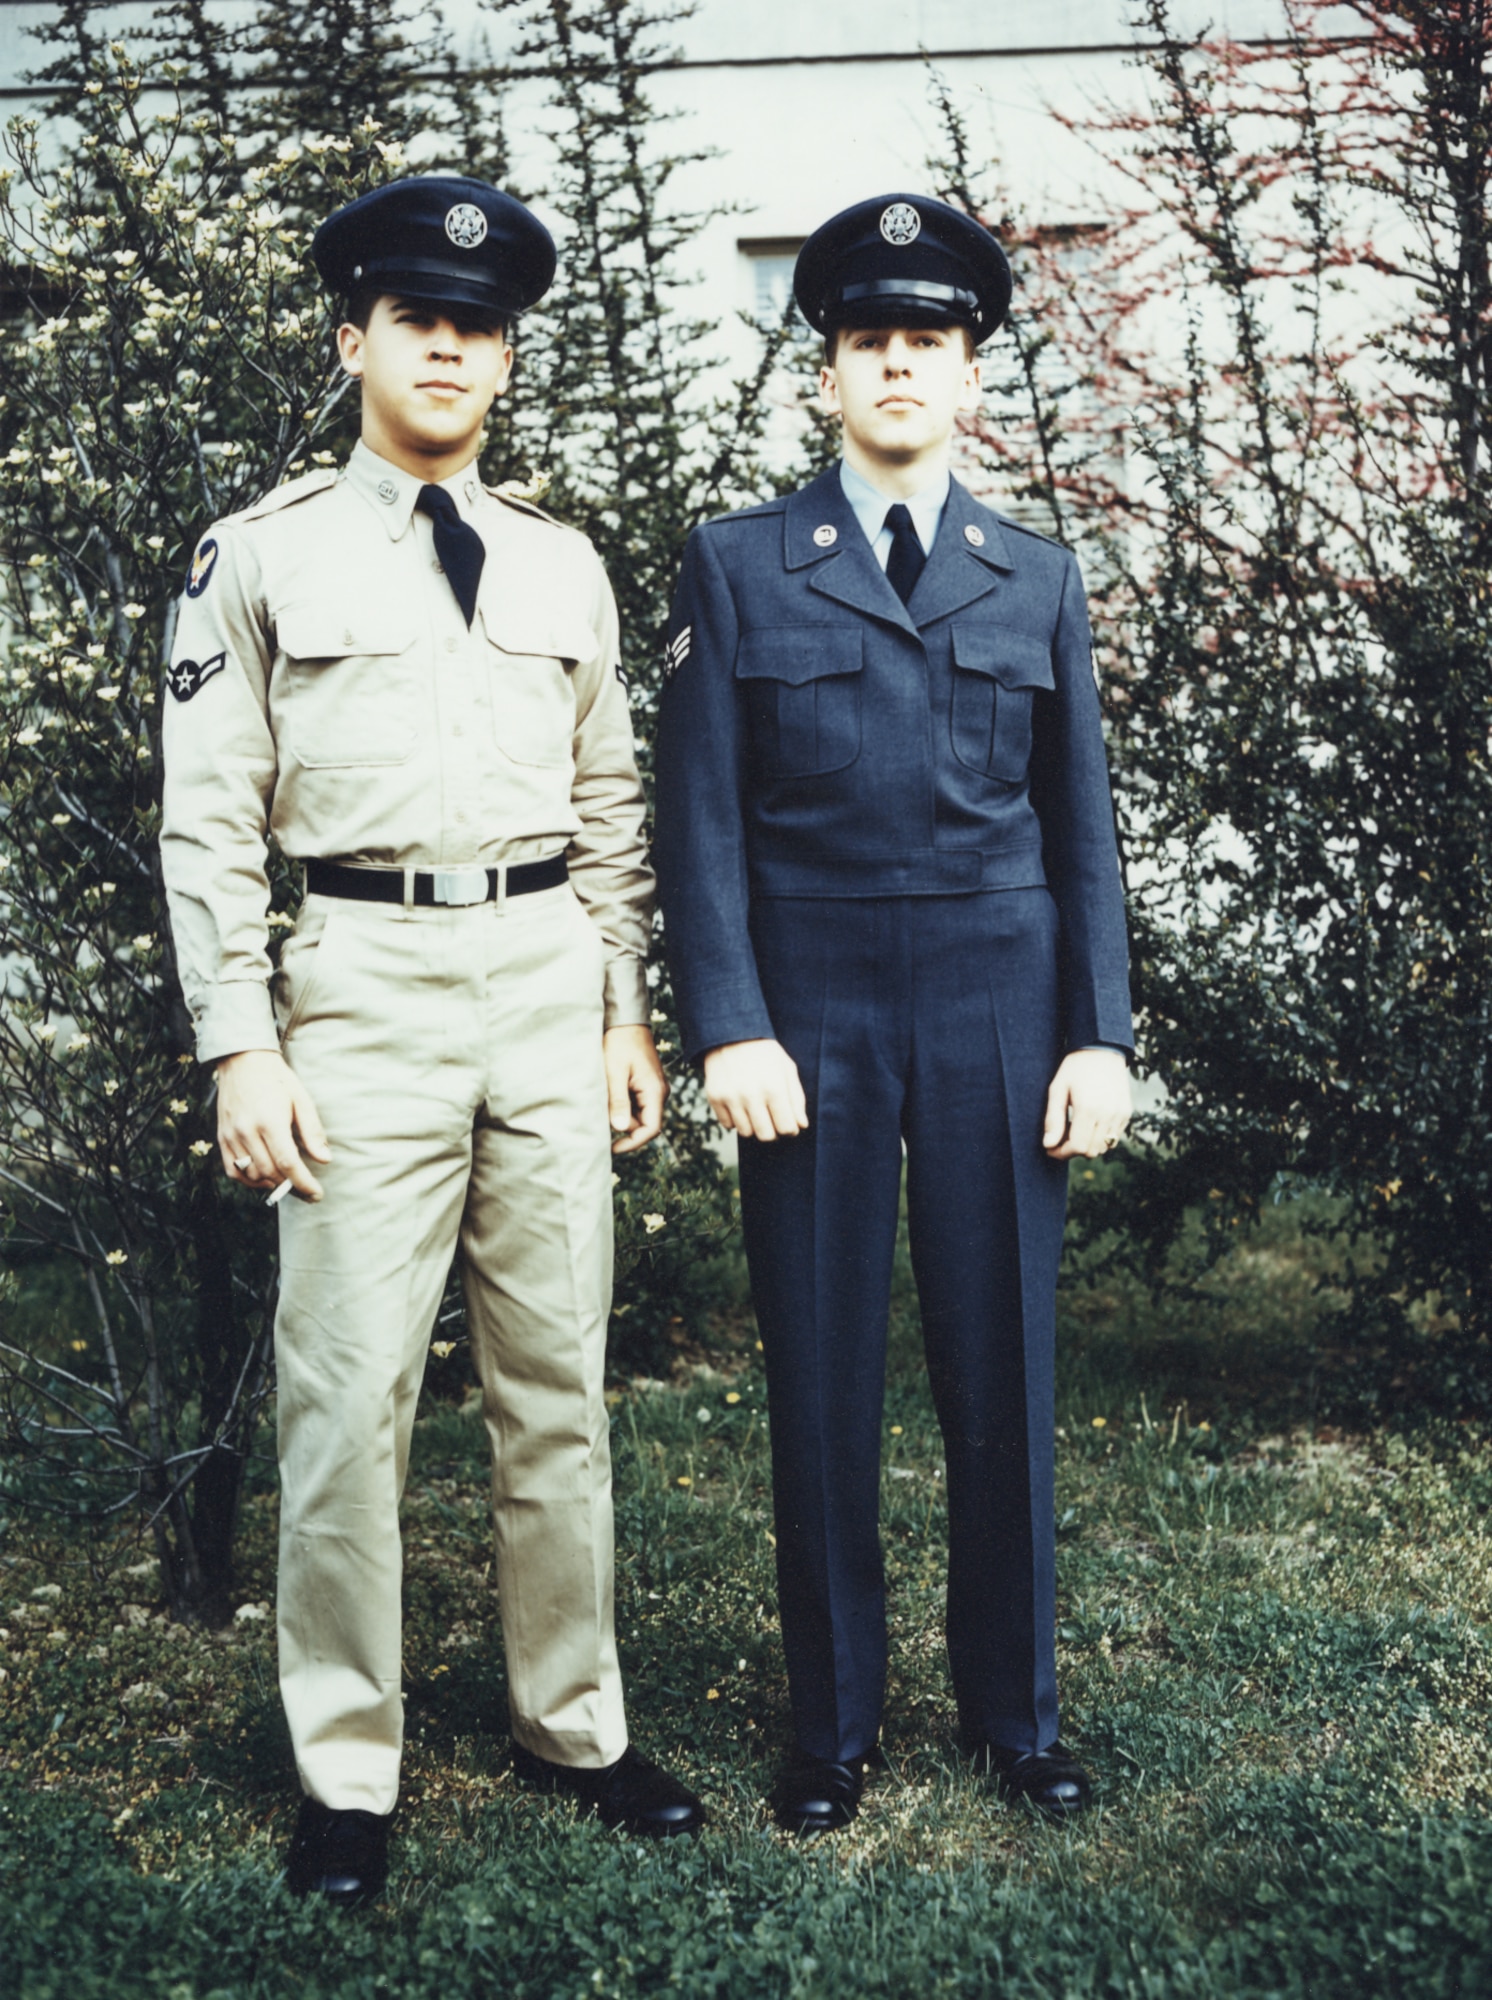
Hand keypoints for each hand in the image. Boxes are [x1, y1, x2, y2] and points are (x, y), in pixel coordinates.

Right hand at [216, 1048, 331, 1200]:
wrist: (242, 1061)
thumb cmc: (277, 1079)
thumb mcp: (302, 1099)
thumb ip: (312, 1131)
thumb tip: (325, 1159)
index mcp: (270, 1120)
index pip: (287, 1162)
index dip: (303, 1183)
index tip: (316, 1194)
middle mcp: (246, 1130)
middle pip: (270, 1172)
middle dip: (291, 1187)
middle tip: (308, 1191)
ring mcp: (230, 1135)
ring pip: (252, 1175)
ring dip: (272, 1184)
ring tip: (289, 1182)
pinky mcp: (222, 1138)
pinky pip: (233, 1171)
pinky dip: (250, 1180)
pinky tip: (265, 1177)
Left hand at [604, 1024, 667, 1153]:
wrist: (625, 1021)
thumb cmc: (619, 1044)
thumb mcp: (614, 1073)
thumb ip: (618, 1101)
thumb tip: (621, 1129)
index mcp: (655, 1091)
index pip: (651, 1129)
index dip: (633, 1143)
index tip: (612, 1148)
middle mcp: (659, 1093)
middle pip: (644, 1124)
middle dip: (624, 1127)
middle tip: (600, 1120)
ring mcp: (653, 1089)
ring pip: (639, 1115)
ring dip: (621, 1115)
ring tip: (603, 1101)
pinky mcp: (646, 1084)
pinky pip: (636, 1103)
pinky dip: (622, 1105)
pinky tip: (609, 1093)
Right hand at [702, 1038, 808, 1140]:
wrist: (731, 1034)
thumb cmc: (765, 1053)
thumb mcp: (787, 1069)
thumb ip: (796, 1098)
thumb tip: (801, 1126)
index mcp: (774, 1088)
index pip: (786, 1128)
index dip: (790, 1129)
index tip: (788, 1123)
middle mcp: (751, 1095)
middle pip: (766, 1136)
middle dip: (772, 1131)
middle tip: (771, 1119)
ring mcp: (730, 1097)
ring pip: (745, 1132)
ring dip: (753, 1125)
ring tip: (755, 1109)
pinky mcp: (714, 1097)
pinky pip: (727, 1125)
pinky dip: (735, 1119)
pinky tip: (739, 1105)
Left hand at [1042, 1049, 1130, 1159]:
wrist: (1102, 1049)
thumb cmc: (1075, 1067)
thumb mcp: (1058, 1089)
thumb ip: (1053, 1119)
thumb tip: (1049, 1145)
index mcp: (1088, 1109)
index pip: (1078, 1147)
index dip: (1062, 1153)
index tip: (1050, 1149)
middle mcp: (1108, 1114)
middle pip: (1091, 1151)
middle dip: (1073, 1150)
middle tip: (1060, 1139)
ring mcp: (1120, 1114)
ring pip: (1103, 1147)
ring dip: (1087, 1145)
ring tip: (1074, 1129)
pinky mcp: (1127, 1112)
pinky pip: (1114, 1138)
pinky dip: (1100, 1138)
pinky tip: (1089, 1124)